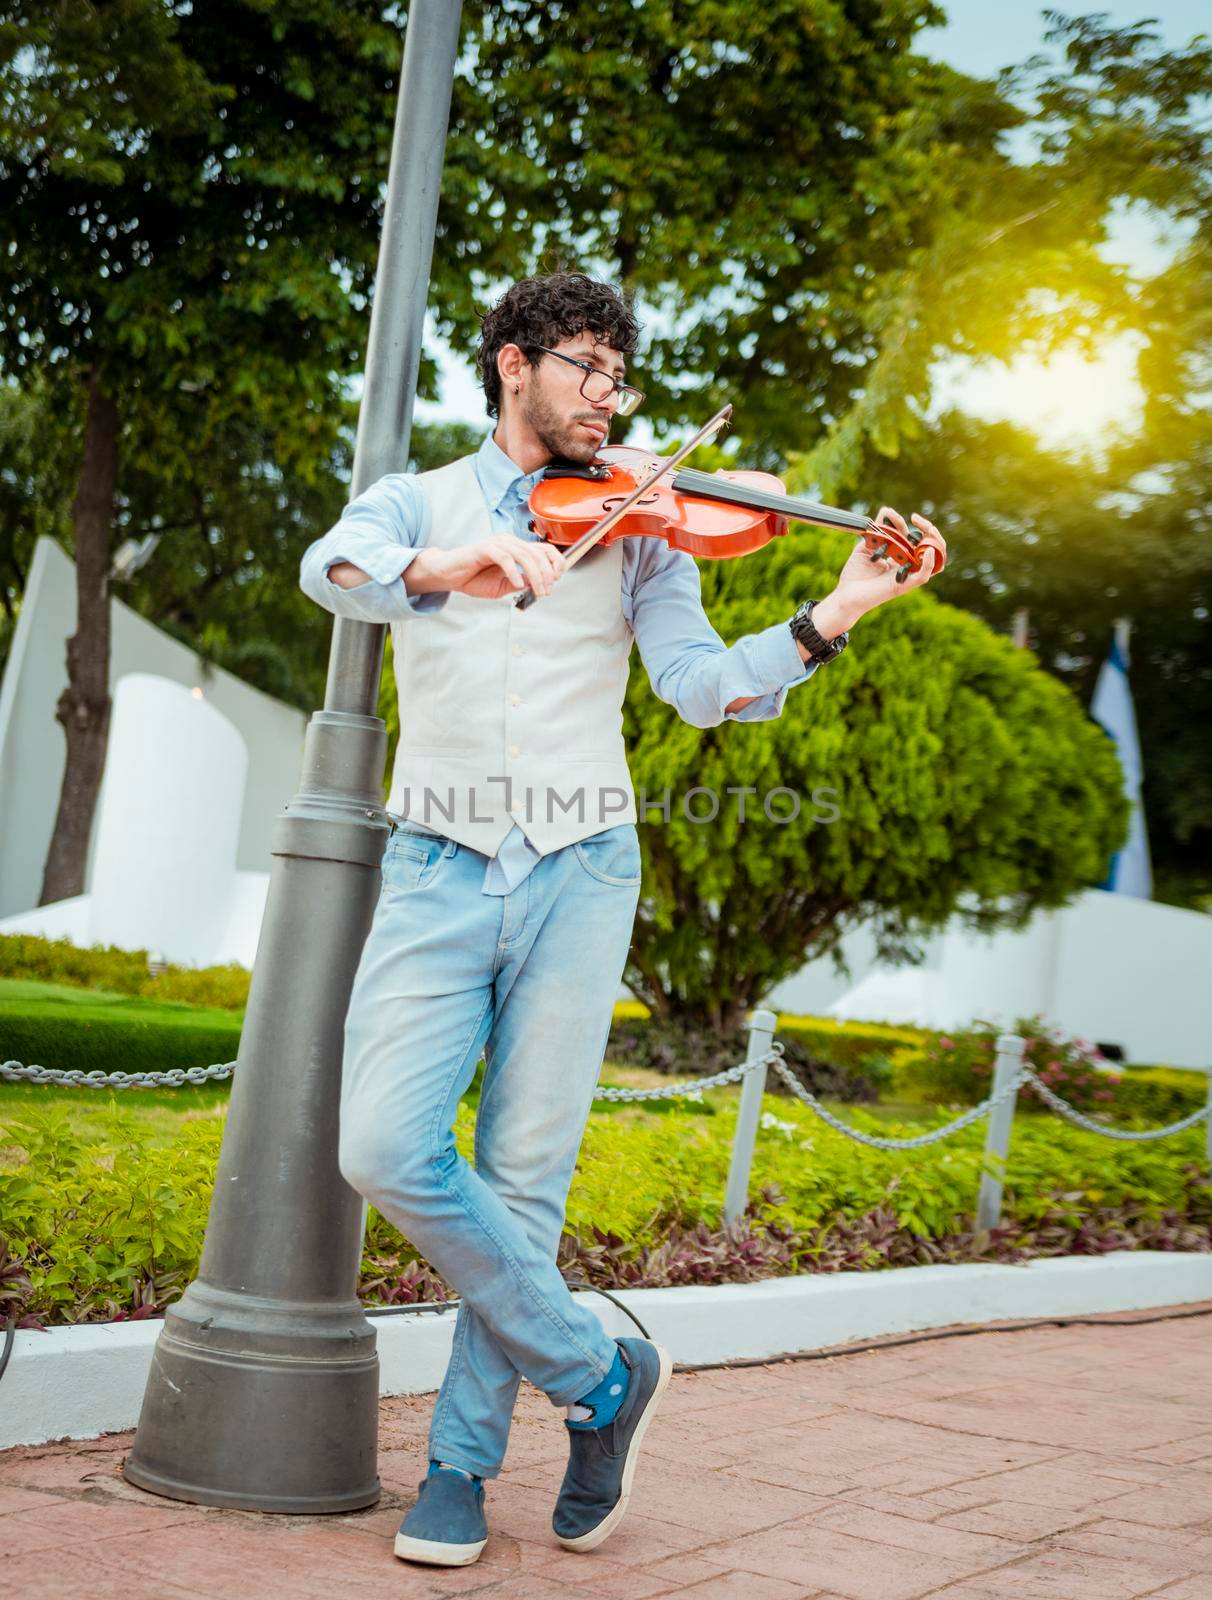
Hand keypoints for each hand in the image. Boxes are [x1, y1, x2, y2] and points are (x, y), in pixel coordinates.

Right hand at [406, 535, 566, 600]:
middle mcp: (510, 542)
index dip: (556, 563)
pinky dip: (514, 572)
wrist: (450, 576)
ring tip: (537, 591)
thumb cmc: (475, 579)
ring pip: (525, 556)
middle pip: (538, 553)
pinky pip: (505, 558)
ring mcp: (498, 543)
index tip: (557, 580)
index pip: (545, 550)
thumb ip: (522, 583)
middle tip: (546, 591)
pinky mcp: (485, 548)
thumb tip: (539, 584)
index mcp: (517, 549)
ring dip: (535, 576)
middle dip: (547, 574)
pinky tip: (517, 585)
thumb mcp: (504, 586)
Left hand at [829, 507, 945, 622]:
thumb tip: (886, 510)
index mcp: (902, 557)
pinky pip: (924, 575)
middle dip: (929, 529)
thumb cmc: (855, 575)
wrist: (845, 594)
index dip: (905, 523)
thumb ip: (877, 529)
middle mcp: (908, 566)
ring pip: (937, 561)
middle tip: (916, 518)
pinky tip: (926, 550)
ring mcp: (908, 576)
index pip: (916, 538)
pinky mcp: (903, 585)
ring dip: (937, 543)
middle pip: (932, 547)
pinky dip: (929, 563)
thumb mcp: (866, 546)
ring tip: (928, 530)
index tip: (889, 513)